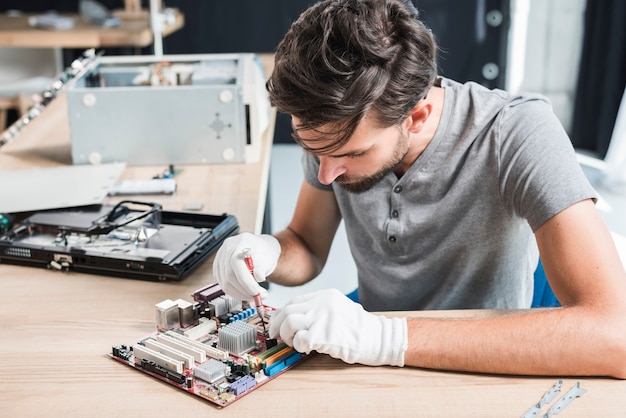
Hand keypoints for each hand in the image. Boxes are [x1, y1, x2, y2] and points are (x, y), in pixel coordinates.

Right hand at [212, 233, 280, 300]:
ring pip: (225, 284)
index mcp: (238, 243)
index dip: (246, 281)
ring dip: (241, 294)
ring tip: (253, 296)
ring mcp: (220, 260)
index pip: (236, 263)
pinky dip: (235, 293)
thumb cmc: (261, 252)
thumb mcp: (267, 257)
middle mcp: (226, 251)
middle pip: (229, 276)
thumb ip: (262, 266)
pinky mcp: (217, 270)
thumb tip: (259, 277)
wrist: (256, 250)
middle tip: (259, 297)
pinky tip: (245, 293)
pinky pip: (223, 285)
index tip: (256, 292)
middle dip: (245, 291)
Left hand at [269, 288, 406, 365]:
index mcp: (326, 295)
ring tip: (296, 344)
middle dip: (277, 325)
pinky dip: (299, 346)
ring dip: (287, 336)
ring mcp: (323, 317)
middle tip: (275, 336)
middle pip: (288, 310)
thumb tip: (293, 320)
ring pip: (289, 323)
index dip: (281, 314)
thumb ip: (319, 309)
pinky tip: (308, 349)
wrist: (379, 338)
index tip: (276, 323)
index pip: (294, 301)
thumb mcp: (339, 309)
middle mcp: (323, 303)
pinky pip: (300, 340)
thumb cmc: (360, 329)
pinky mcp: (324, 334)